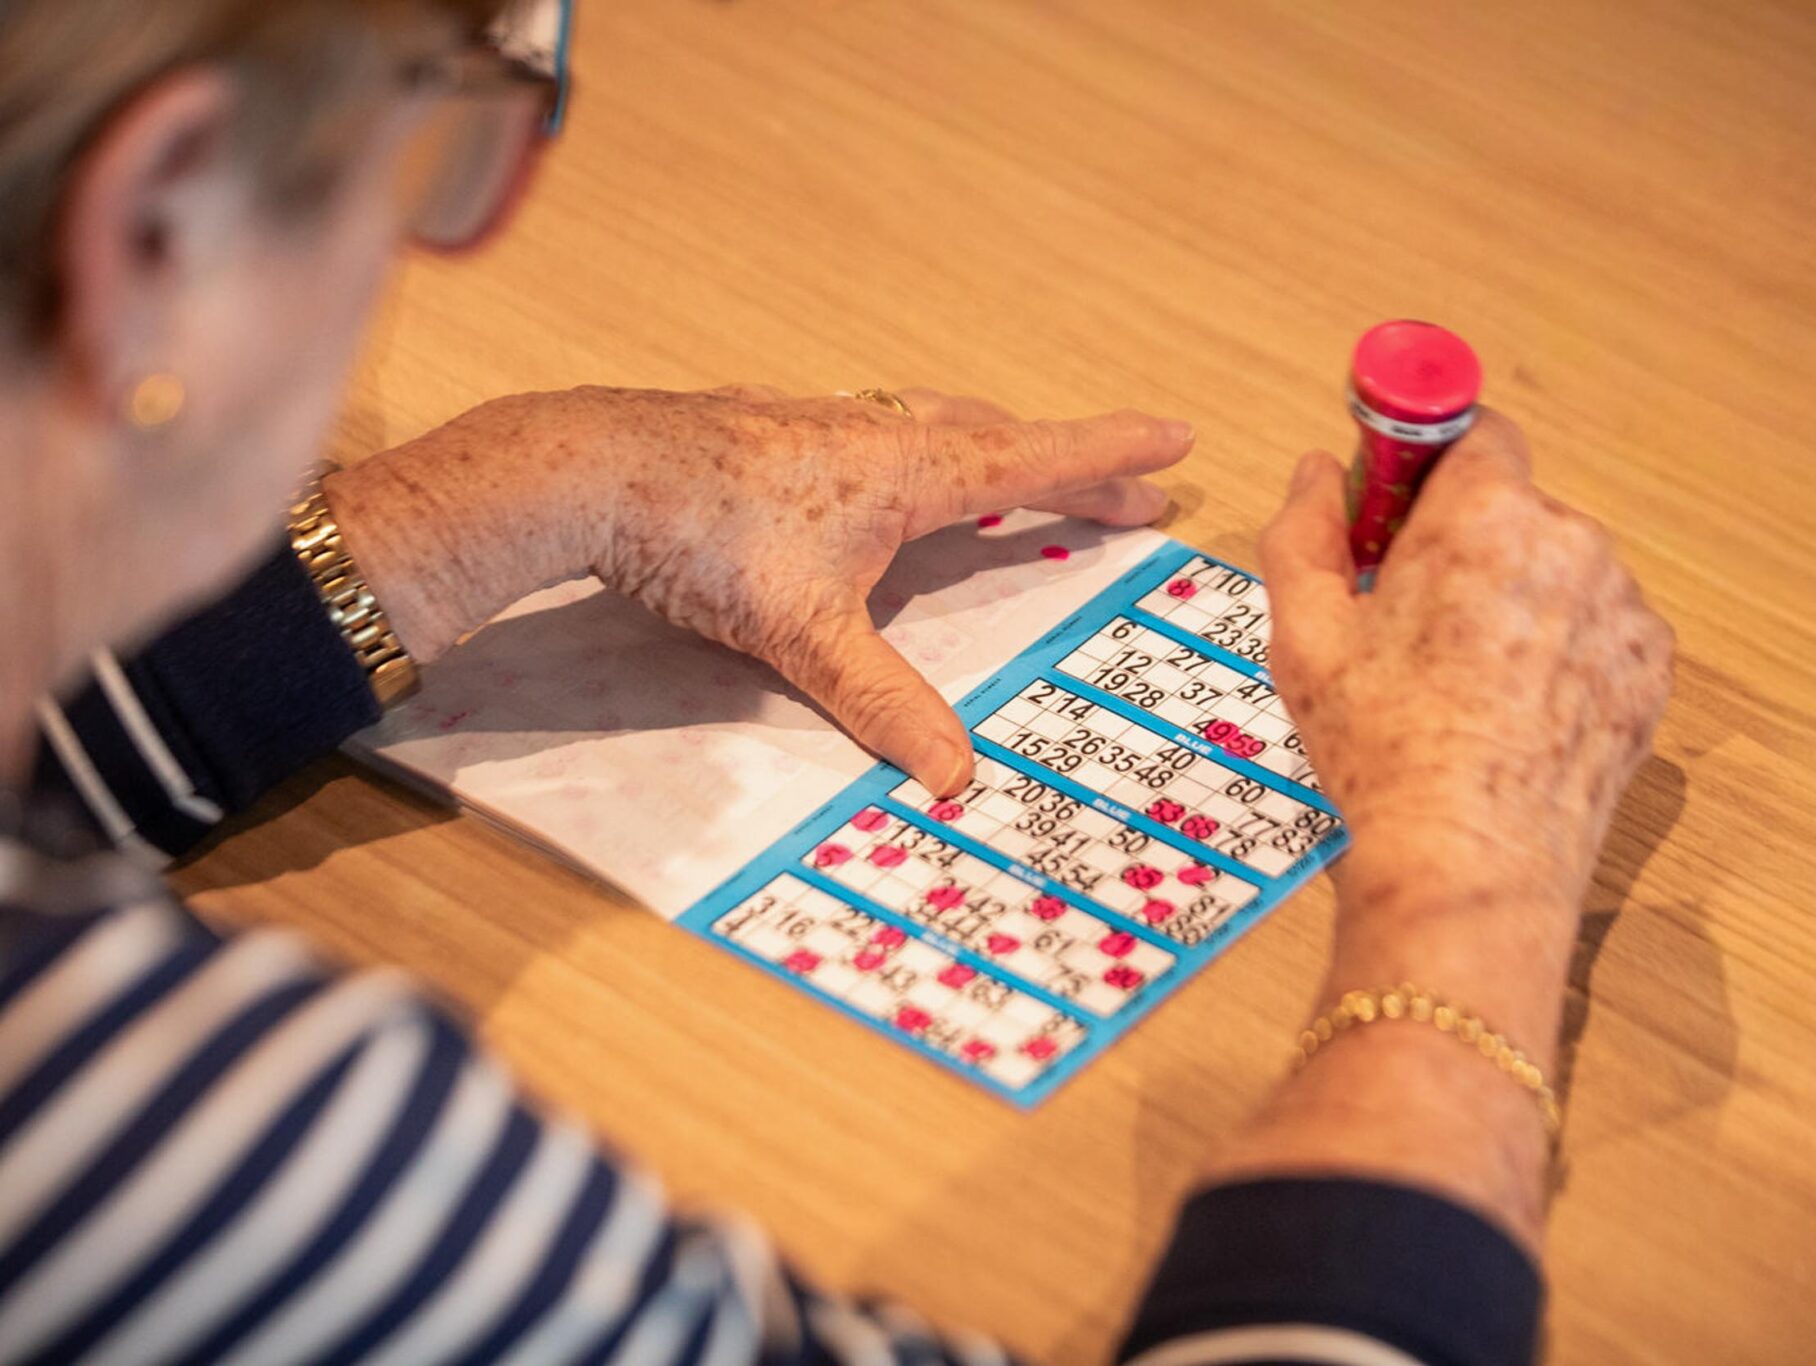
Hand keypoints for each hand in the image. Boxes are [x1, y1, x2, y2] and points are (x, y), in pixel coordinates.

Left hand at [328, 385, 1192, 794]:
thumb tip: (954, 774)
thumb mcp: (806, 635)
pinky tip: (868, 465)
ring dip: (986, 446)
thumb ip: (883, 702)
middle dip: (1067, 468)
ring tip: (1009, 470)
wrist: (591, 471)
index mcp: (908, 472)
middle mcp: (874, 435)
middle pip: (997, 441)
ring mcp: (816, 423)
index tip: (1177, 441)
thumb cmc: (708, 539)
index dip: (1112, 457)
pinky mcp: (763, 427)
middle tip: (1123, 494)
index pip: (1036, 459)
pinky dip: (902, 446)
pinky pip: (864, 430)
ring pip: (928, 424)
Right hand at [1259, 411, 1673, 928]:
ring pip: (1557, 572)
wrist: (1468, 862)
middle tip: (1411, 620)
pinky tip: (1511, 710)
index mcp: (1486, 516)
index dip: (1427, 463)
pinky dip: (1560, 654)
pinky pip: (1597, 631)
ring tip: (1464, 682)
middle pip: (1512, 510)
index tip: (1394, 507)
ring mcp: (1623, 609)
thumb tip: (1319, 471)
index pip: (1473, 431)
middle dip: (1465, 545)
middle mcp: (1572, 543)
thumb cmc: (1381, 747)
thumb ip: (1304, 532)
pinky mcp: (1650, 671)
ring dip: (1516, 600)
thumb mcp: (1305, 634)